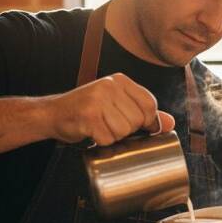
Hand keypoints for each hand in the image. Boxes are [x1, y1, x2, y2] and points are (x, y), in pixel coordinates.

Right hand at [46, 73, 174, 144]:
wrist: (51, 114)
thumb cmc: (86, 111)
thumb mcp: (116, 104)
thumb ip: (143, 112)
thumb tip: (170, 123)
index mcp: (120, 81)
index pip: (150, 103)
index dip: (147, 120)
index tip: (136, 126)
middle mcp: (110, 86)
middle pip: (138, 119)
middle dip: (127, 130)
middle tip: (110, 125)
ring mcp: (98, 100)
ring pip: (124, 131)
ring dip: (113, 137)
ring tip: (100, 128)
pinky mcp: (88, 116)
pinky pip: (108, 138)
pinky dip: (101, 142)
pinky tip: (91, 133)